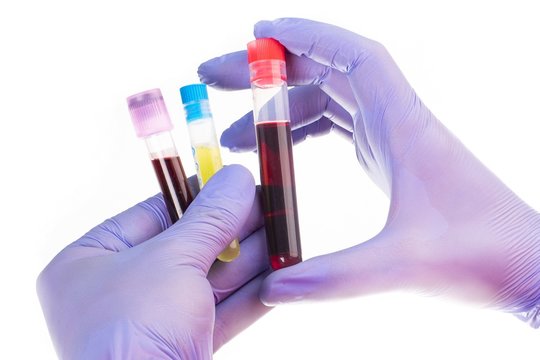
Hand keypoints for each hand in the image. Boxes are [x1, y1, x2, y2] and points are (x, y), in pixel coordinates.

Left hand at [37, 165, 270, 358]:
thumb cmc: (132, 331)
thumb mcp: (173, 259)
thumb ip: (209, 218)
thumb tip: (235, 177)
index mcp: (89, 263)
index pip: (151, 213)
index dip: (195, 194)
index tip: (230, 180)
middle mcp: (116, 292)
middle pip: (185, 246)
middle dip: (230, 228)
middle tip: (265, 204)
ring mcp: (149, 323)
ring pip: (207, 281)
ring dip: (248, 259)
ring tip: (281, 233)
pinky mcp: (179, 348)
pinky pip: (218, 313)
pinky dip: (249, 294)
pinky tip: (278, 274)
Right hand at [198, 18, 539, 326]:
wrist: (523, 265)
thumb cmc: (480, 255)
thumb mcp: (402, 266)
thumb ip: (332, 277)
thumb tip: (270, 288)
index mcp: (403, 124)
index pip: (353, 56)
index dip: (305, 36)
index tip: (258, 35)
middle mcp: (396, 121)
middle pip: (326, 72)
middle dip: (271, 71)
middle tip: (219, 77)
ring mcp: (392, 138)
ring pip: (328, 100)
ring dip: (281, 107)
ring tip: (235, 132)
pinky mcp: (389, 158)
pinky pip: (338, 126)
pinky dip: (303, 129)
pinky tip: (279, 149)